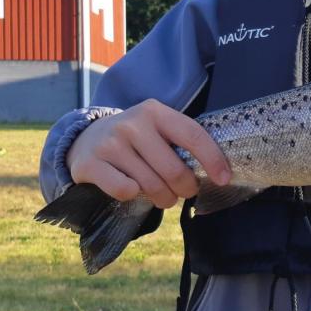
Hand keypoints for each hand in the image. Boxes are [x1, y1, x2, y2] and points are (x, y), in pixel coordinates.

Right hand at [67, 99, 230, 207]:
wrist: (85, 139)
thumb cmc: (136, 140)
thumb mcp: (158, 130)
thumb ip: (182, 143)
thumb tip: (218, 172)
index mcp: (155, 112)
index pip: (193, 136)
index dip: (213, 160)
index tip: (224, 179)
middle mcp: (132, 124)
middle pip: (174, 170)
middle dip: (186, 189)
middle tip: (185, 191)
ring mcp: (110, 143)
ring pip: (152, 185)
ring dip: (164, 198)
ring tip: (163, 195)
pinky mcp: (91, 163)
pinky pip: (125, 191)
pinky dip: (134, 196)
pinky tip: (133, 189)